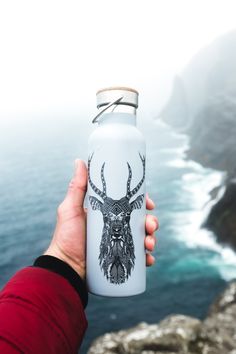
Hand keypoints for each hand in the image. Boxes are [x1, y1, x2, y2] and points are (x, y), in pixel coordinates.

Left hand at [45, 160, 158, 279]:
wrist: (66, 267)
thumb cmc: (66, 237)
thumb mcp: (70, 209)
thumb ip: (77, 187)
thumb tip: (79, 160)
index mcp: (107, 213)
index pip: (129, 203)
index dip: (143, 202)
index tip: (150, 203)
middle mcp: (116, 227)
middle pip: (141, 221)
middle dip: (151, 222)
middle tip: (151, 226)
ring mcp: (119, 243)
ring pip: (144, 238)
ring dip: (152, 239)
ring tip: (149, 244)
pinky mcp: (121, 258)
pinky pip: (140, 257)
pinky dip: (147, 257)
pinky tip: (148, 259)